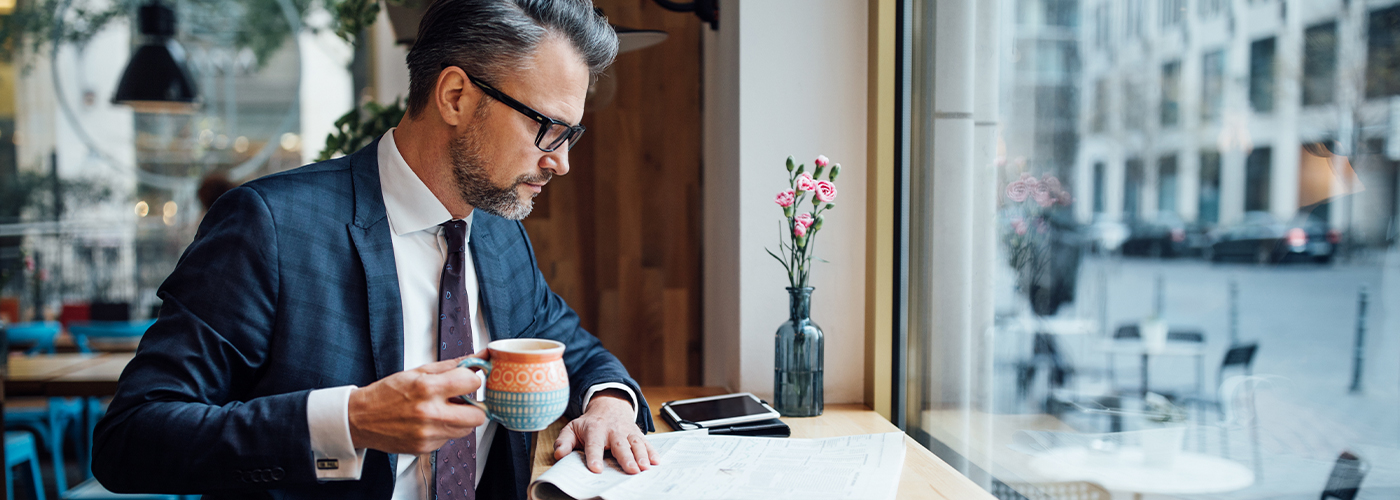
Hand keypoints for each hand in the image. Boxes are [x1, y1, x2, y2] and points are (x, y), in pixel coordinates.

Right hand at [347, 354, 487, 453]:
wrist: (360, 418)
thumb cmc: (388, 392)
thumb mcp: (419, 371)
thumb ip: (453, 365)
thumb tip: (481, 356)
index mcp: (427, 388)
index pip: (472, 382)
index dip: (472, 380)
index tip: (466, 380)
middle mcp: (430, 413)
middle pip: (478, 415)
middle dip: (474, 406)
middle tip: (462, 400)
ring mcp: (428, 434)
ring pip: (467, 430)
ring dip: (461, 419)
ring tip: (444, 410)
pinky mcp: (425, 447)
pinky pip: (449, 439)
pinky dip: (445, 430)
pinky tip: (430, 422)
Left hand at [553, 390, 658, 473]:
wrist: (610, 405)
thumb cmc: (590, 423)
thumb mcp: (572, 428)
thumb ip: (564, 441)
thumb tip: (559, 454)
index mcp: (594, 429)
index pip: (594, 444)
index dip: (594, 456)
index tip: (596, 469)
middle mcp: (612, 430)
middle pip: (620, 445)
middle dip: (626, 458)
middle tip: (631, 470)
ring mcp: (626, 432)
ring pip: (635, 443)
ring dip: (642, 455)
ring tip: (646, 467)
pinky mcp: (637, 434)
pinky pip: (646, 443)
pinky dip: (652, 451)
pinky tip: (657, 461)